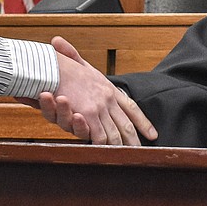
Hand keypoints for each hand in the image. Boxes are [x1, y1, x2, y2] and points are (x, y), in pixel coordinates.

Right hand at [35, 36, 156, 144]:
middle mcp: (107, 99)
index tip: (153, 134)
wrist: (54, 63)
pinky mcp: (88, 115)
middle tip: (140, 154)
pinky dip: (103, 146)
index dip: (142, 122)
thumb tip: (69, 50)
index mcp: (108, 89)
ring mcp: (99, 108)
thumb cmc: (63, 65)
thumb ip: (78, 61)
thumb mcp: (78, 64)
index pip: (131, 108)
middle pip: (126, 126)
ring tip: (128, 155)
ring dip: (119, 147)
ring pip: (114, 135)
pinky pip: (99, 136)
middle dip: (133, 142)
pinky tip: (109, 153)